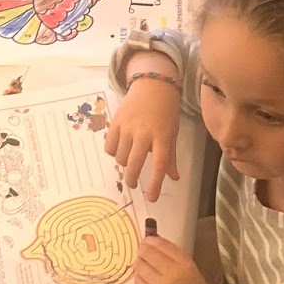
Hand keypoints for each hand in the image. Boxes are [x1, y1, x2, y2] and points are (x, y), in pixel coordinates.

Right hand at [105, 75, 180, 201]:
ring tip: (129, 160)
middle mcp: (144, 133)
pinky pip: (109, 146)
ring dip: (124, 164)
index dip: (155, 185)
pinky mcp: (116, 121)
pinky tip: (119, 149)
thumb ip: (171, 156)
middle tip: (134, 184)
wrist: (153, 85)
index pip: (159, 166)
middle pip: (135, 165)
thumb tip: (174, 178)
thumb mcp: (172, 133)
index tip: (152, 198)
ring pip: (120, 157)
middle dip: (133, 179)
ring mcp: (128, 127)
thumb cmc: (166, 111)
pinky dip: (113, 152)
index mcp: (162, 137)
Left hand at [134, 236, 218, 283]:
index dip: (151, 240)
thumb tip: (152, 240)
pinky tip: (145, 278)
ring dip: (139, 263)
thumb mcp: (189, 267)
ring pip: (140, 266)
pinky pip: (138, 281)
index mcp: (185, 264)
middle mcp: (173, 273)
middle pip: (148, 253)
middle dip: (142, 250)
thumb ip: (172, 254)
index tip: (146, 240)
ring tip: (143, 264)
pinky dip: (139, 277)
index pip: (162, 245)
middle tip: (142, 251)